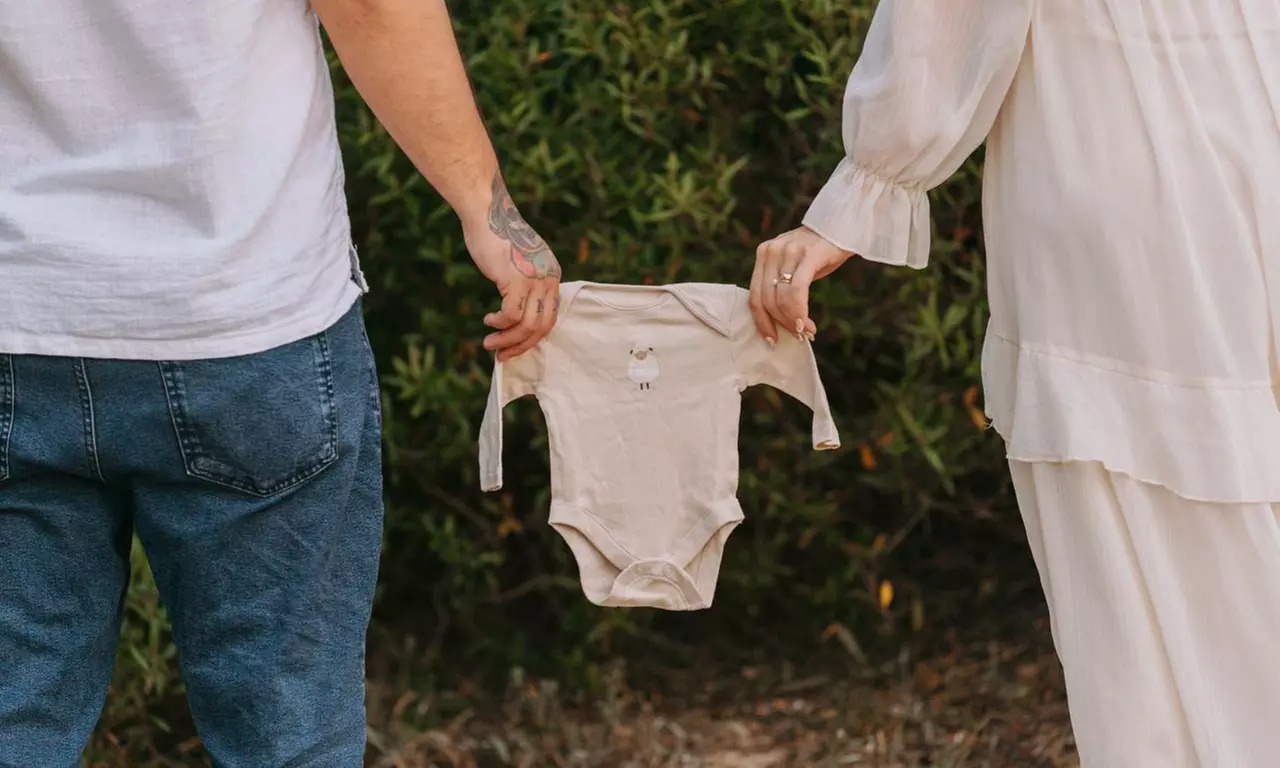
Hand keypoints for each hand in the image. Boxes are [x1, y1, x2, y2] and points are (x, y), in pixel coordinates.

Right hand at [467, 172, 561, 361]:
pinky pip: (512, 315)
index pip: (549, 316)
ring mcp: (535, 279)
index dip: (532, 337)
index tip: (513, 346)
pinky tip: (488, 321)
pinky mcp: (518, 279)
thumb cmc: (496, 237)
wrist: (487, 213)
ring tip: (490, 344)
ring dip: (507, 340)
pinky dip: (500, 324)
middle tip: (502, 355)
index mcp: (553, 275)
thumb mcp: (518, 263)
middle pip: (542, 326)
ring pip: (527, 325)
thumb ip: (523, 285)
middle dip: (521, 345)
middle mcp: (549, 278)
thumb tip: (515, 315)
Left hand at [749, 226, 851, 342]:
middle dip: (782, 324)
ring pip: (781, 299)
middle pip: (767, 300)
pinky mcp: (808, 254)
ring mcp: (788, 251)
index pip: (754, 295)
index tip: (772, 339)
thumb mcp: (792, 266)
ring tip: (807, 331)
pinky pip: (797, 290)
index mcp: (763, 254)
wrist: (845, 226)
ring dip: (793, 321)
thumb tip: (781, 322)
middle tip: (799, 335)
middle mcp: (771, 251)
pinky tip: (808, 324)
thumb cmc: (820, 252)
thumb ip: (780, 286)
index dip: (761, 322)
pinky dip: (800, 312)